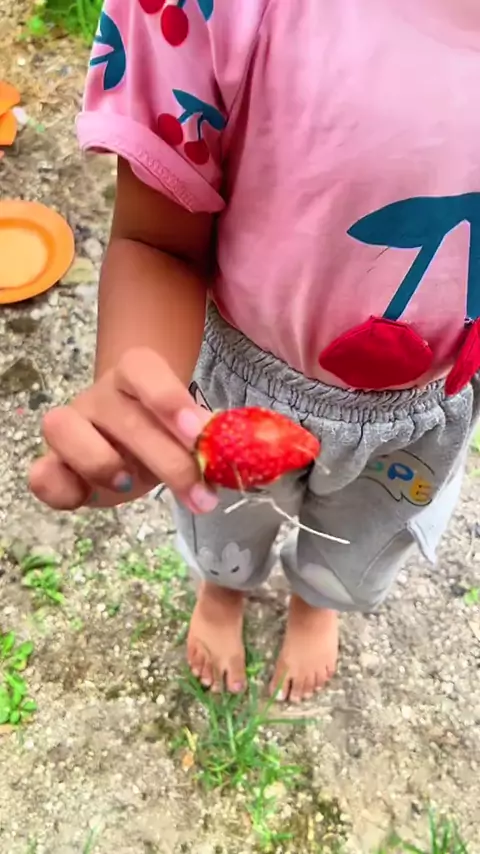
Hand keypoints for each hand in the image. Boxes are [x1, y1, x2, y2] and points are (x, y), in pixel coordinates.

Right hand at [29, 348, 216, 511]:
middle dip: (167, 460)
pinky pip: (40, 473)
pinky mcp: (53, 463)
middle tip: (201, 493)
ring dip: (101, 462)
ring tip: (132, 486)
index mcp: (136, 374)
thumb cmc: (163, 431)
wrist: (130, 441)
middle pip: (124, 417)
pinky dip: (61, 491)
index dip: (169, 398)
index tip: (200, 432)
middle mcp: (100, 394)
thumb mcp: (189, 433)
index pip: (143, 368)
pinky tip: (89, 498)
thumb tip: (231, 455)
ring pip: (62, 428)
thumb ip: (206, 438)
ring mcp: (71, 425)